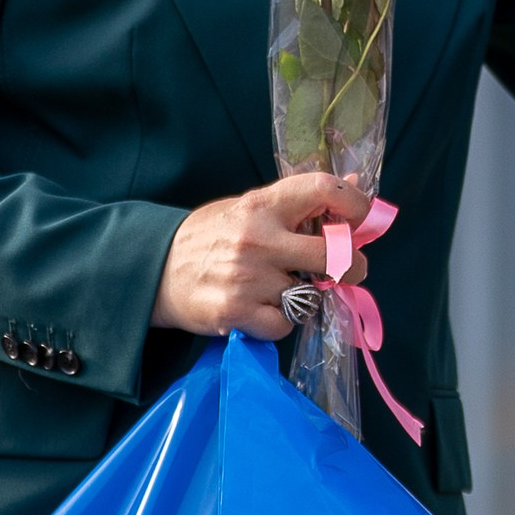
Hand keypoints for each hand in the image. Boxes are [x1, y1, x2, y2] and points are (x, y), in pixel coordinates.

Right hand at [152, 171, 371, 340]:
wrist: (153, 269)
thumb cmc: (209, 236)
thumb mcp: (248, 207)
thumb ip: (295, 204)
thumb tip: (351, 189)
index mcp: (262, 204)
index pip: (323, 189)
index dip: (355, 205)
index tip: (361, 220)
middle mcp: (258, 238)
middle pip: (334, 254)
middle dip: (353, 266)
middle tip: (349, 269)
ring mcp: (248, 278)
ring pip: (310, 297)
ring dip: (305, 298)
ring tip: (281, 290)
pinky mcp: (236, 312)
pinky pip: (285, 325)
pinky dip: (280, 323)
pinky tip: (262, 309)